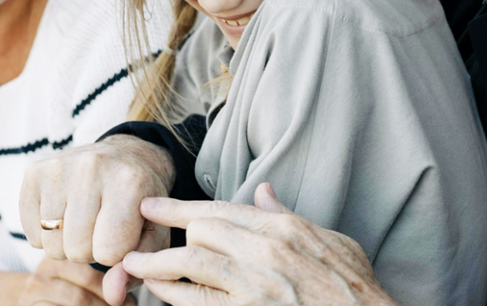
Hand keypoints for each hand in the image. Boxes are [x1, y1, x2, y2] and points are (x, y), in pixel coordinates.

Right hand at [19, 135, 174, 303]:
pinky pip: (32, 232)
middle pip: (77, 249)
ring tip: (84, 223)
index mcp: (129, 182)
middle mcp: (92, 168)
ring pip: (52, 245)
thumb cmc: (141, 201)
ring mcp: (59, 167)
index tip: (122, 234)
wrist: (127, 156)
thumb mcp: (153, 232)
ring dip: (68, 245)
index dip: (116, 254)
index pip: (110, 252)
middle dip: (91, 250)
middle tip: (101, 228)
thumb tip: (113, 295)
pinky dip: (47, 235)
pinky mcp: (34, 172)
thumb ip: (137, 266)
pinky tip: (65, 216)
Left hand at [121, 183, 396, 305]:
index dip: (180, 207)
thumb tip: (262, 191)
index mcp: (282, 230)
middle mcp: (266, 252)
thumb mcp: (331, 241)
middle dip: (166, 232)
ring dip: (157, 264)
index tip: (154, 206)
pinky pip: (198, 301)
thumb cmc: (352, 288)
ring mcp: (255, 286)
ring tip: (134, 264)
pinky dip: (173, 294)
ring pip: (192, 264)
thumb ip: (288, 215)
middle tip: (139, 234)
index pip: (220, 209)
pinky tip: (158, 291)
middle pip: (200, 231)